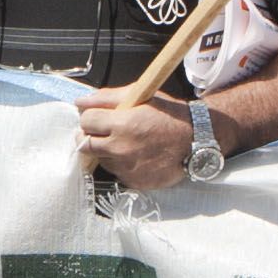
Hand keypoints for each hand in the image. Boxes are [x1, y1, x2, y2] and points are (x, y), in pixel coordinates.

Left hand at [74, 98, 191, 189]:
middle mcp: (120, 148)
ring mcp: (126, 168)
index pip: (85, 121)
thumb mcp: (141, 96)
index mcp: (122, 124)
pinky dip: (120, 164)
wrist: (197, 141)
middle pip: (84, 143)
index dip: (91, 117)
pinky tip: (136, 155)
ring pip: (99, 159)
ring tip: (126, 142)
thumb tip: (80, 102)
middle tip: (105, 130)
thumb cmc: (169, 116)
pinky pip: (116, 172)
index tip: (99, 117)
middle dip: (90, 135)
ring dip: (106, 150)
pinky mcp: (133, 182)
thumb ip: (107, 97)